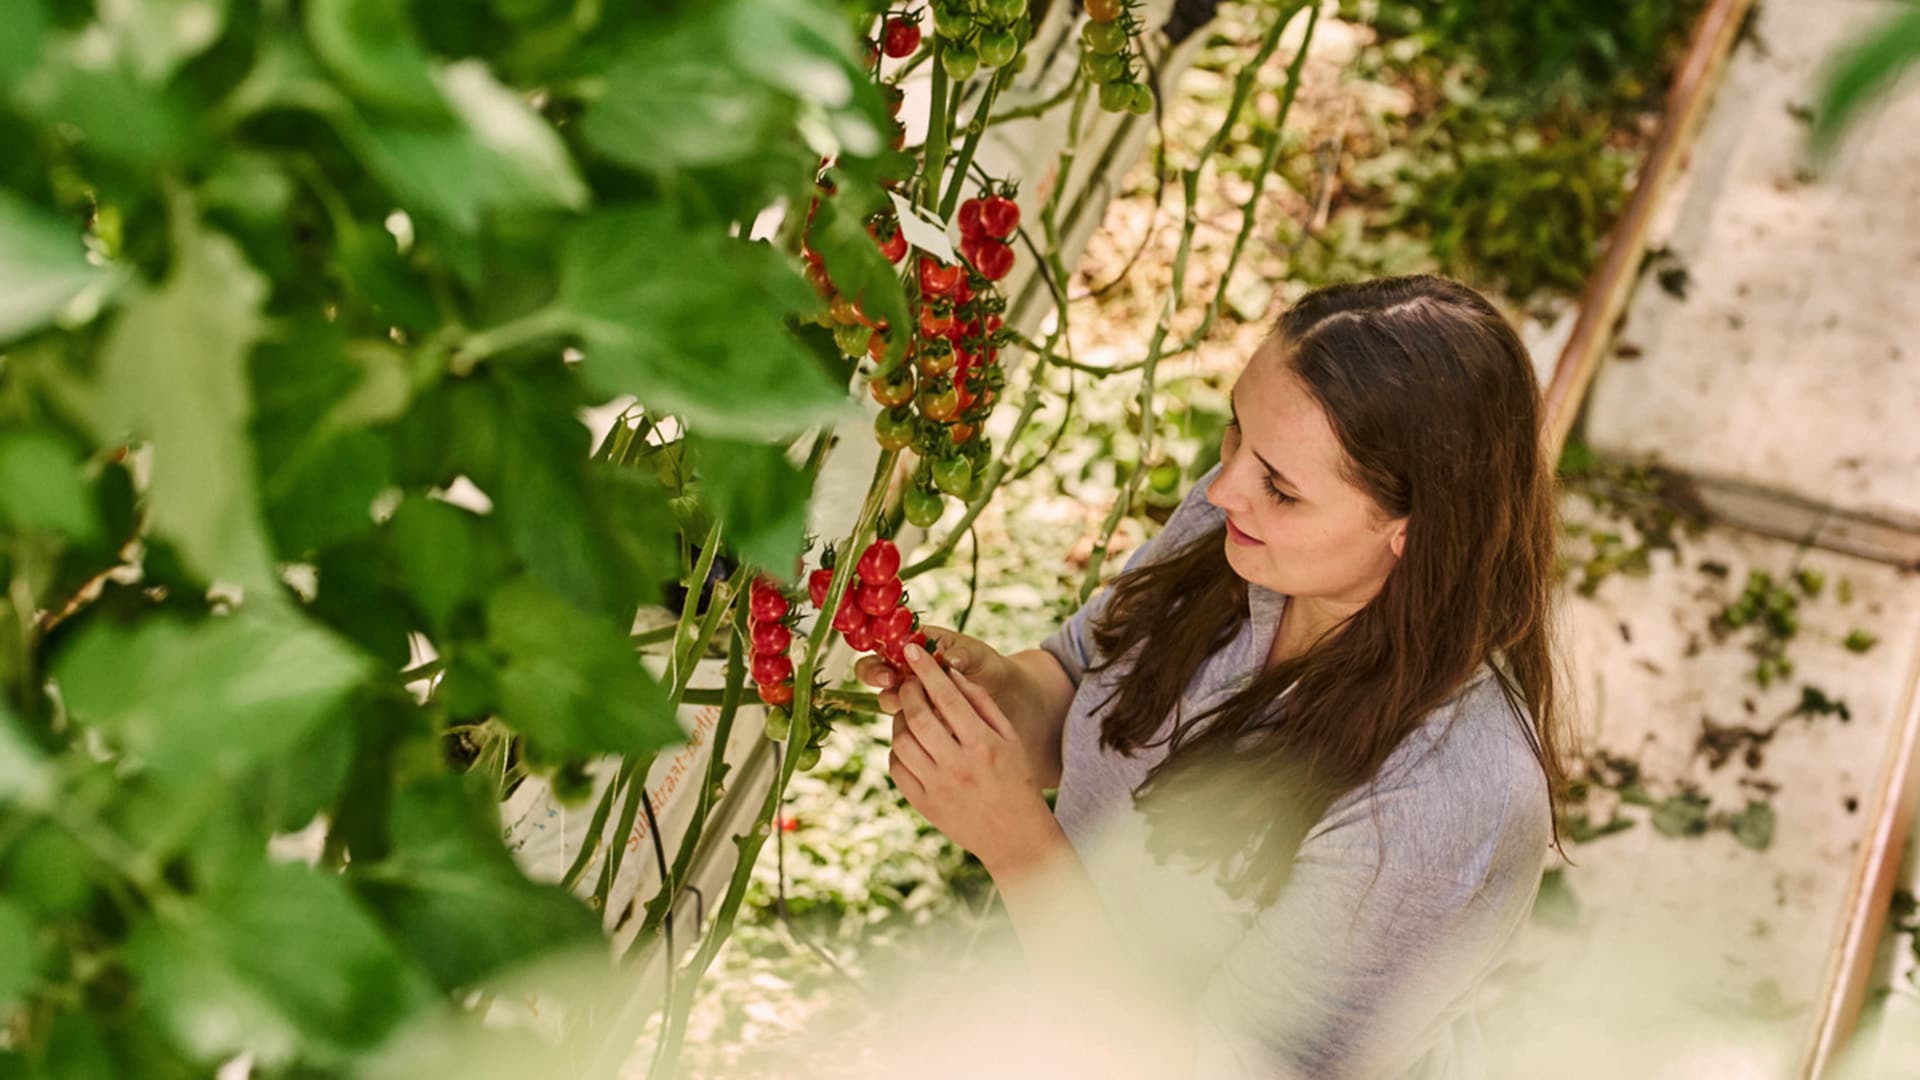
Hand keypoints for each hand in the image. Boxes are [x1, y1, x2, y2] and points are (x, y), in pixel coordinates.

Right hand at [854, 625, 1008, 710]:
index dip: (881, 656)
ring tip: (922, 703)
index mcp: (915, 646)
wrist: (1005, 696)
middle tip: (892, 680)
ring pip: (888, 699)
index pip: (884, 646)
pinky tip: (931, 725)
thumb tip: (950, 660)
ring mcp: (910, 694)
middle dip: (877, 676)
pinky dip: (912, 723)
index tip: (892, 671)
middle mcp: (905, 669)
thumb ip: (963, 655)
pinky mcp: (920, 717)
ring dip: (898, 701)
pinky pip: (904, 722)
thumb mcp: (979, 656)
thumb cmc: (988, 666)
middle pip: (874, 672)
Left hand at [885, 641, 1054, 871]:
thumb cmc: (1015, 778)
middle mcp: (957, 766)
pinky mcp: (923, 804)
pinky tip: (911, 743)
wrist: (1014, 835)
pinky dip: (898, 749)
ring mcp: (937, 787)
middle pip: (917, 716)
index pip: (946, 697)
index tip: (912, 650)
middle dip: (908, 690)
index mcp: (982, 744)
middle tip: (909, 681)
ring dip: (900, 719)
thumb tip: (951, 673)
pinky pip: (897, 768)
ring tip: (911, 713)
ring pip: (901, 741)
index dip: (926, 669)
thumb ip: (981, 703)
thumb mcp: (1009, 737)